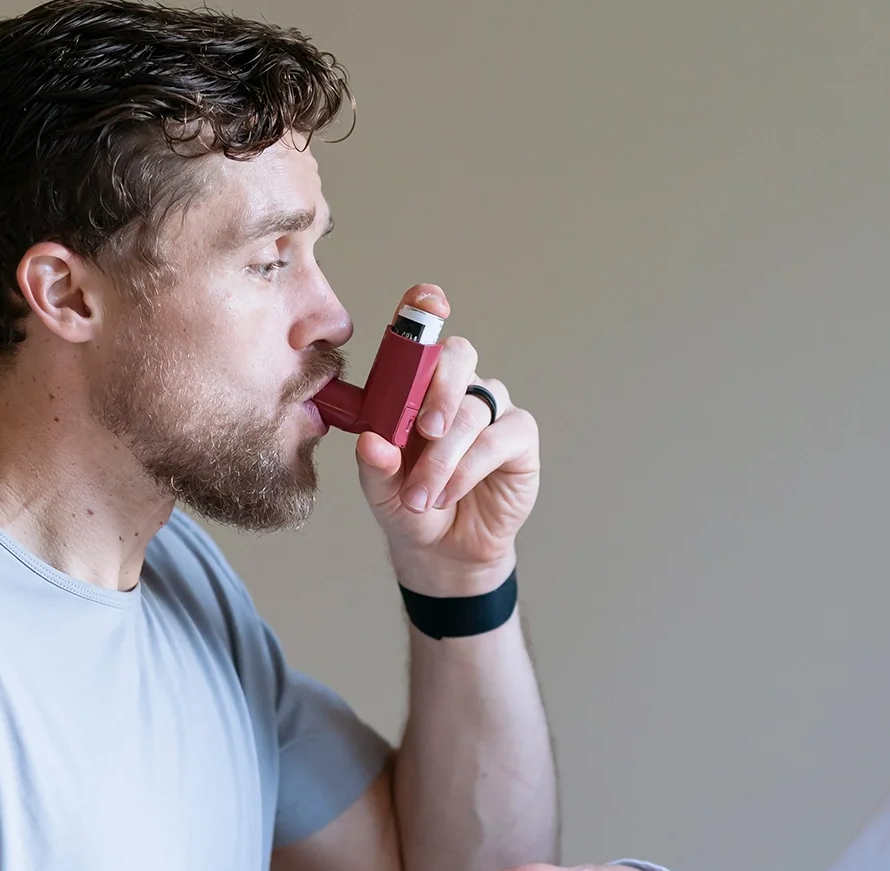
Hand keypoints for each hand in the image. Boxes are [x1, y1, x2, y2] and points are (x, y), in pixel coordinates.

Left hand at [354, 283, 538, 597]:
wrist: (443, 550)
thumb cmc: (409, 506)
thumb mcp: (379, 488)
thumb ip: (375, 462)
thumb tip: (371, 441)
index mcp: (414, 385)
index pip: (423, 333)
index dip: (425, 309)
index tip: (427, 303)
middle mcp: (455, 388)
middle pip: (458, 356)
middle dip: (439, 389)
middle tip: (424, 430)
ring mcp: (489, 409)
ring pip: (473, 409)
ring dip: (444, 457)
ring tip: (421, 497)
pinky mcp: (518, 437)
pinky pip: (501, 437)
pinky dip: (471, 467)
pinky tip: (450, 492)